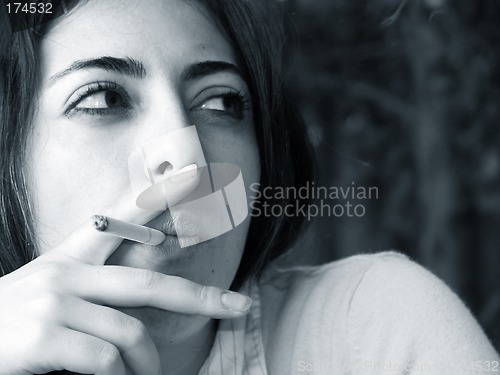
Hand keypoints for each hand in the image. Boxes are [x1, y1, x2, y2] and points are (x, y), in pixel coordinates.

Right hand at [0, 195, 251, 374]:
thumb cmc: (10, 322)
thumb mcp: (51, 291)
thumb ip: (94, 289)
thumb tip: (141, 310)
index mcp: (70, 257)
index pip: (121, 216)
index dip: (159, 194)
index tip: (194, 174)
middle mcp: (65, 273)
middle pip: (148, 283)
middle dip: (200, 297)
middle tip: (239, 306)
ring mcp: (54, 303)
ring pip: (131, 334)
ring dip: (147, 364)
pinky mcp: (43, 337)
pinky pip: (105, 360)